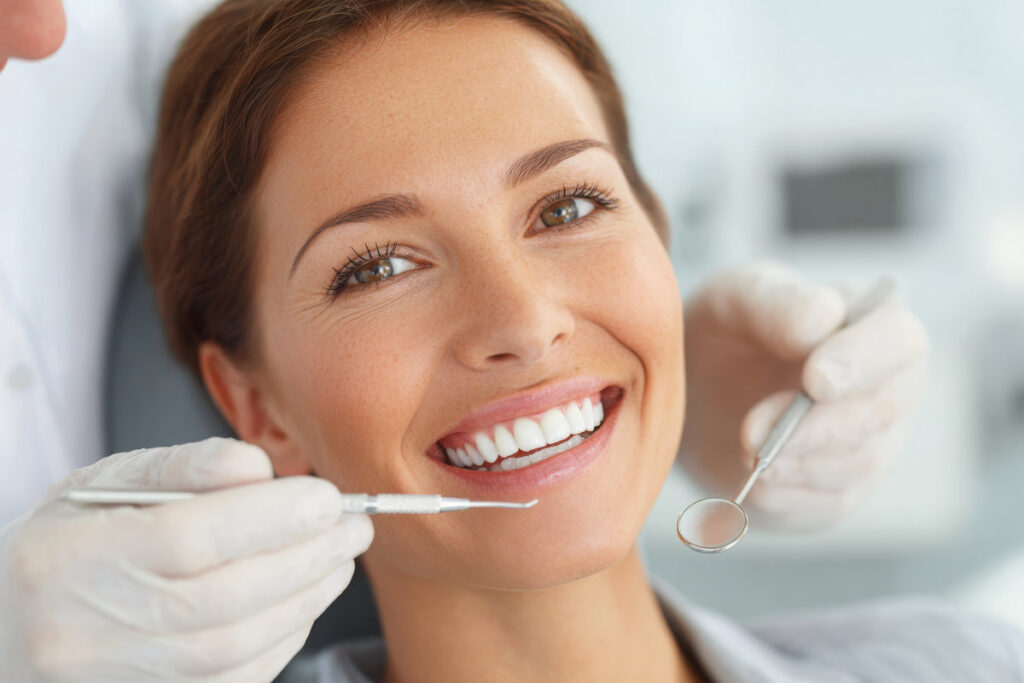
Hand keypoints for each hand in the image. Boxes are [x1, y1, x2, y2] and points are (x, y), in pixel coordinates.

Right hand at [0, 437, 372, 681]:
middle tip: (354, 525)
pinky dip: (282, 638)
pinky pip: (234, 680)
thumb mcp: (103, 485)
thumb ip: (182, 469)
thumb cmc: (66, 545)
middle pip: (223, 599)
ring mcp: (113, 679)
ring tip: (339, 559)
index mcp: (65, 557)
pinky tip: (304, 600)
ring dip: (306, 599)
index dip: (270, 518)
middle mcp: (81, 631)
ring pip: (235, 647)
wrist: (10, 628)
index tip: (326, 497)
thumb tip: (258, 468)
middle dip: (307, 559)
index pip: (187, 538)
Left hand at [678, 262, 927, 529]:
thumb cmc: (728, 330)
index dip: (864, 362)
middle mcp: (889, 387)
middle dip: (817, 425)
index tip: (815, 379)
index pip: (901, 342)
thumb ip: (778, 301)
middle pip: (883, 412)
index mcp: (872, 324)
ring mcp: (870, 444)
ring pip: (860, 463)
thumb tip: (822, 318)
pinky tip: (751, 480)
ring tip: (746, 449)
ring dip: (798, 461)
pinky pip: (828, 505)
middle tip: (754, 428)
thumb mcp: (737, 298)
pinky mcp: (837, 491)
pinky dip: (785, 495)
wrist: (695, 391)